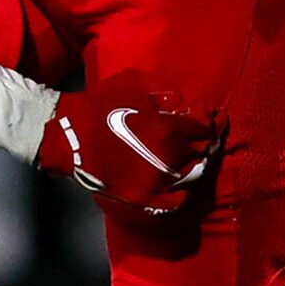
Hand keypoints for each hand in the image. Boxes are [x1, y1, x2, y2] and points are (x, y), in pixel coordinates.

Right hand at [38, 79, 221, 214]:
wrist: (71, 137)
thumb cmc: (103, 105)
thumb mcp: (136, 84)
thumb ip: (167, 93)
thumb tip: (189, 104)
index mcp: (168, 130)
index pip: (204, 130)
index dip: (211, 125)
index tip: (213, 122)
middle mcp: (167, 158)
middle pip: (202, 155)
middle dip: (204, 146)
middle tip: (205, 142)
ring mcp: (156, 182)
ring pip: (191, 178)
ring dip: (194, 167)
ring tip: (194, 161)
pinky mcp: (144, 199)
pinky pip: (175, 201)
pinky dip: (182, 193)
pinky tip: (181, 184)